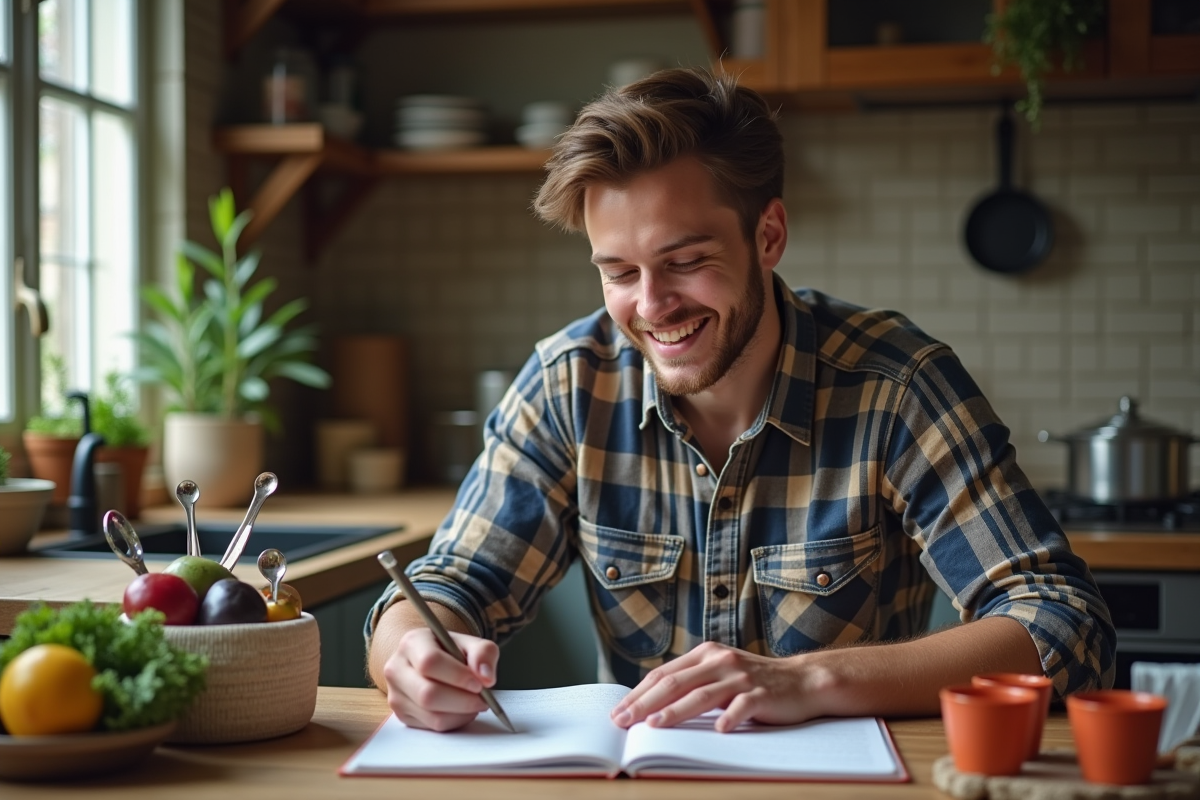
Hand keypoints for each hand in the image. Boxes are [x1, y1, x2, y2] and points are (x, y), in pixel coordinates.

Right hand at [382, 627, 499, 731]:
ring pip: (432, 716)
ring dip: (462, 714)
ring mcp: (395, 695)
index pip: (430, 662)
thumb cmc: (450, 652)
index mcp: (412, 643)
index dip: (457, 676)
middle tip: (483, 699)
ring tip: (475, 703)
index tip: (479, 684)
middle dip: (463, 701)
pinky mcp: (402, 716)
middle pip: (428, 694)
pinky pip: (433, 727)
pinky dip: (454, 722)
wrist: (428, 662)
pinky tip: (462, 710)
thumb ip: (484, 653)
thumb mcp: (470, 643)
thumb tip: (486, 678)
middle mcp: (396, 669)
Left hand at [610, 642, 827, 732]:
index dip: (638, 693)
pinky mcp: (760, 694)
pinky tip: (718, 730)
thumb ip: (692, 682)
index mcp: (706, 654)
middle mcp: (720, 661)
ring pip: (701, 695)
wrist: (803, 680)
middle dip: (644, 703)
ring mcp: (740, 677)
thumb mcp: (720, 673)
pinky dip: (729, 718)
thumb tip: (651, 705)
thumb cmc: (755, 682)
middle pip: (675, 683)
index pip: (664, 675)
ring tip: (653, 726)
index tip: (618, 711)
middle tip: (623, 721)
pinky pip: (741, 706)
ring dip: (674, 712)